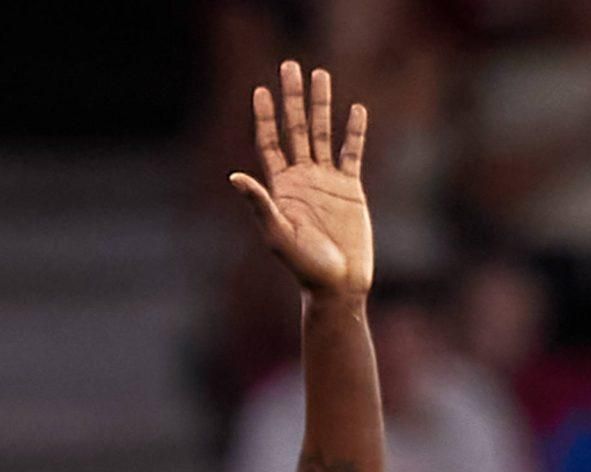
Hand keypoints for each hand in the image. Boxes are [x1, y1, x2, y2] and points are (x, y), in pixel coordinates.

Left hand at [231, 62, 371, 302]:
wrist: (338, 285)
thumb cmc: (305, 267)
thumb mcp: (278, 235)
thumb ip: (259, 203)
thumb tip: (235, 176)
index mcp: (281, 188)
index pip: (270, 144)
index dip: (265, 117)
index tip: (261, 90)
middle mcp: (302, 179)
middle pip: (296, 129)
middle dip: (292, 98)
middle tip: (290, 66)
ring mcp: (326, 181)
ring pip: (323, 133)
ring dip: (322, 104)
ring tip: (321, 74)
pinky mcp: (350, 187)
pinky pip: (352, 152)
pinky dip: (355, 131)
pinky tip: (356, 109)